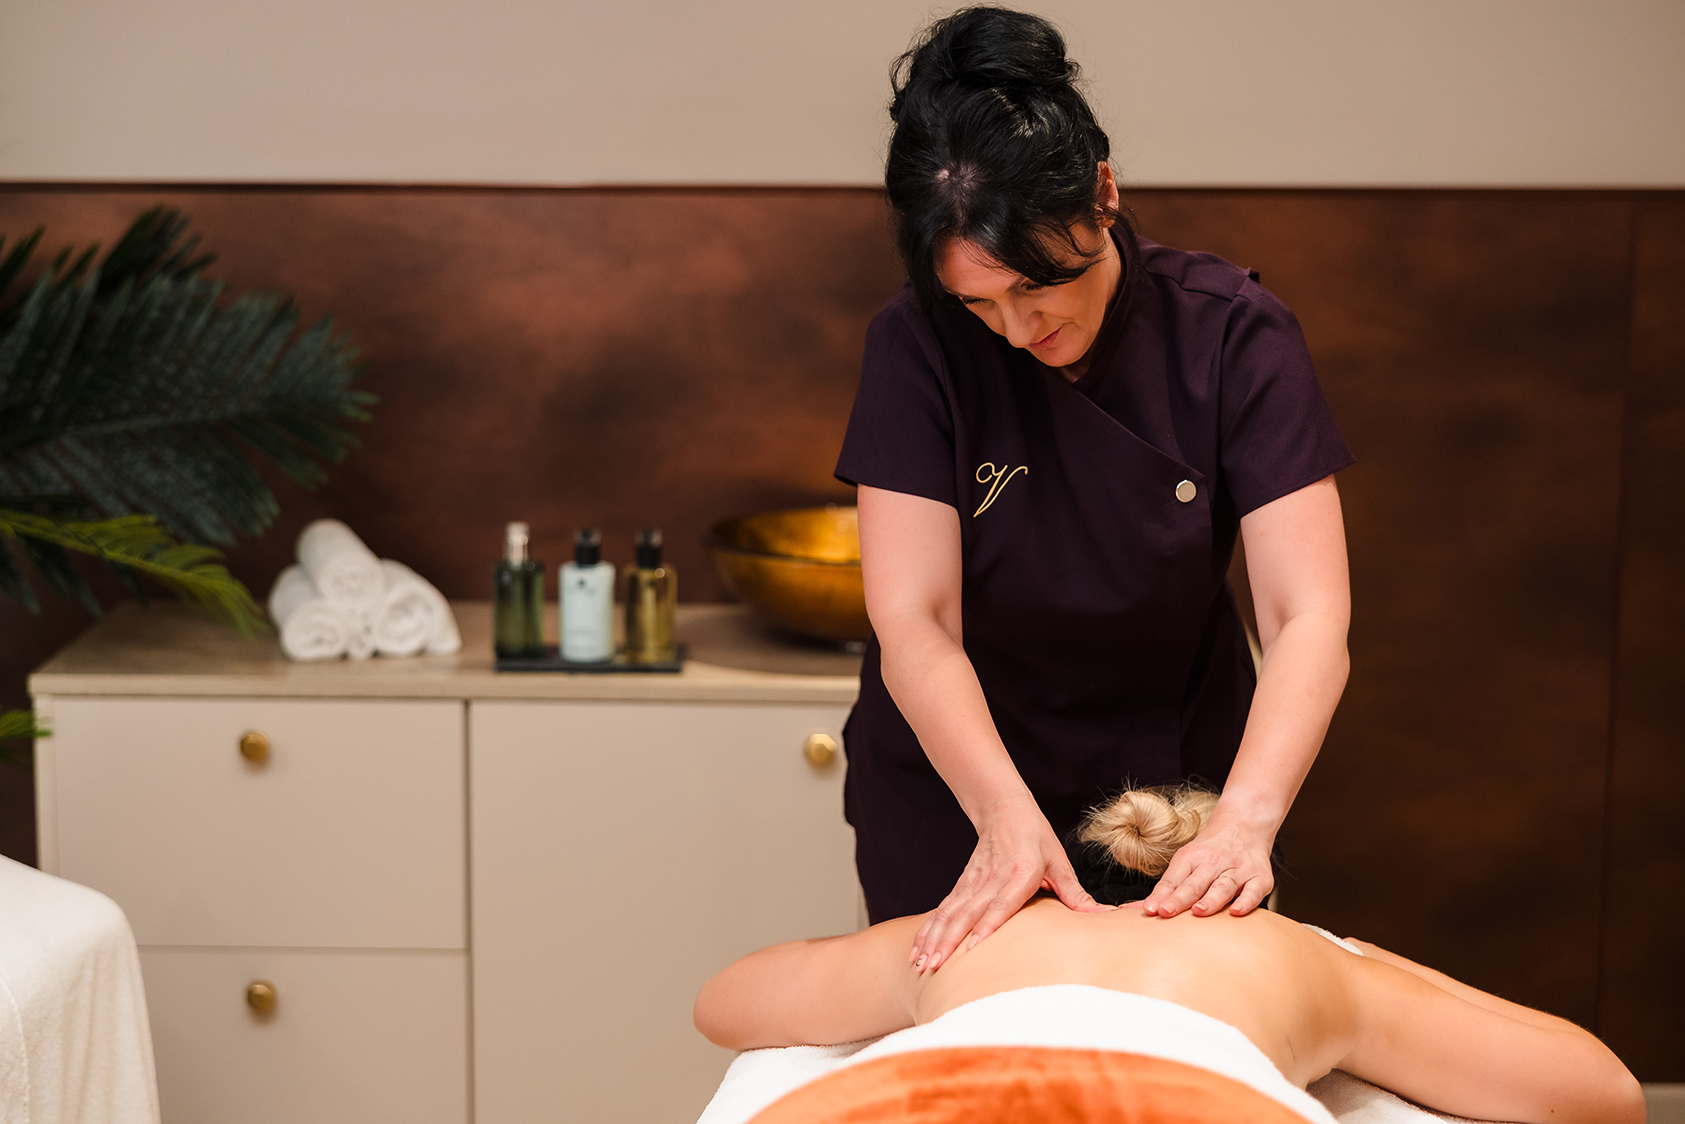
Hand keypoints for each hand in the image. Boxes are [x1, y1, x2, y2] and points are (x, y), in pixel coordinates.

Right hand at [910, 797, 1107, 972]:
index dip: (987, 925)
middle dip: (949, 941)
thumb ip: (1076, 894)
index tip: (973, 948)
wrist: (1002, 808)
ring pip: (950, 913)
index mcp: (1018, 872)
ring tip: (922, 964)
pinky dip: (928, 930)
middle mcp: (991, 878)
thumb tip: (1103, 915)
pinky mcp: (962, 885)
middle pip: (967, 913)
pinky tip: (917, 950)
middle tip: (935, 966)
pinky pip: (943, 910)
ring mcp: (972, 882)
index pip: (1001, 903)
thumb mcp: (1059, 862)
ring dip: (934, 939)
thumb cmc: (1035, 837)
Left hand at [1140, 815, 1274, 917]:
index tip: (1150, 910)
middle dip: (1179, 899)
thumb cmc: (1210, 850)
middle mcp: (1213, 862)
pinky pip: (1254, 891)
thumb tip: (1144, 908)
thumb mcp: (1187, 860)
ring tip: (1198, 912)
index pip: (1173, 879)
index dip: (1161, 895)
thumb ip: (1169, 886)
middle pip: (1194, 884)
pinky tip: (1237, 912)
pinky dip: (1246, 902)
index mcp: (1191, 858)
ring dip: (1210, 900)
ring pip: (1222, 887)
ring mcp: (1237, 869)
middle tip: (1165, 912)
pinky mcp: (1259, 878)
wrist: (1245, 823)